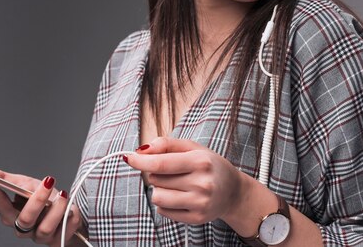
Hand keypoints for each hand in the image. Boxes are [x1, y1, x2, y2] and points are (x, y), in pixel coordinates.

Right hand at [0, 169, 82, 246]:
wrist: (67, 214)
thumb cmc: (45, 201)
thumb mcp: (28, 186)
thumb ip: (11, 181)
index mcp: (14, 216)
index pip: (4, 208)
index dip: (0, 198)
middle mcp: (25, 229)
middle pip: (25, 220)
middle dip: (37, 200)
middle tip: (48, 182)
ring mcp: (41, 236)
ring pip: (45, 228)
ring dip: (57, 209)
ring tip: (63, 194)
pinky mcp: (58, 240)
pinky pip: (65, 231)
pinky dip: (71, 217)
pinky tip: (73, 209)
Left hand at [124, 137, 246, 224]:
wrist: (233, 191)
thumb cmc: (210, 165)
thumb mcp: (194, 148)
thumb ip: (168, 144)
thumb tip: (142, 150)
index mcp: (201, 162)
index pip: (161, 164)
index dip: (141, 161)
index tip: (129, 158)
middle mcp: (202, 183)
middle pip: (156, 180)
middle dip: (157, 174)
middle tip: (173, 172)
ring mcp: (199, 203)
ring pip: (157, 197)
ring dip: (159, 190)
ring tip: (175, 185)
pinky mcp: (196, 218)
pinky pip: (163, 212)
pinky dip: (165, 204)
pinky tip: (180, 197)